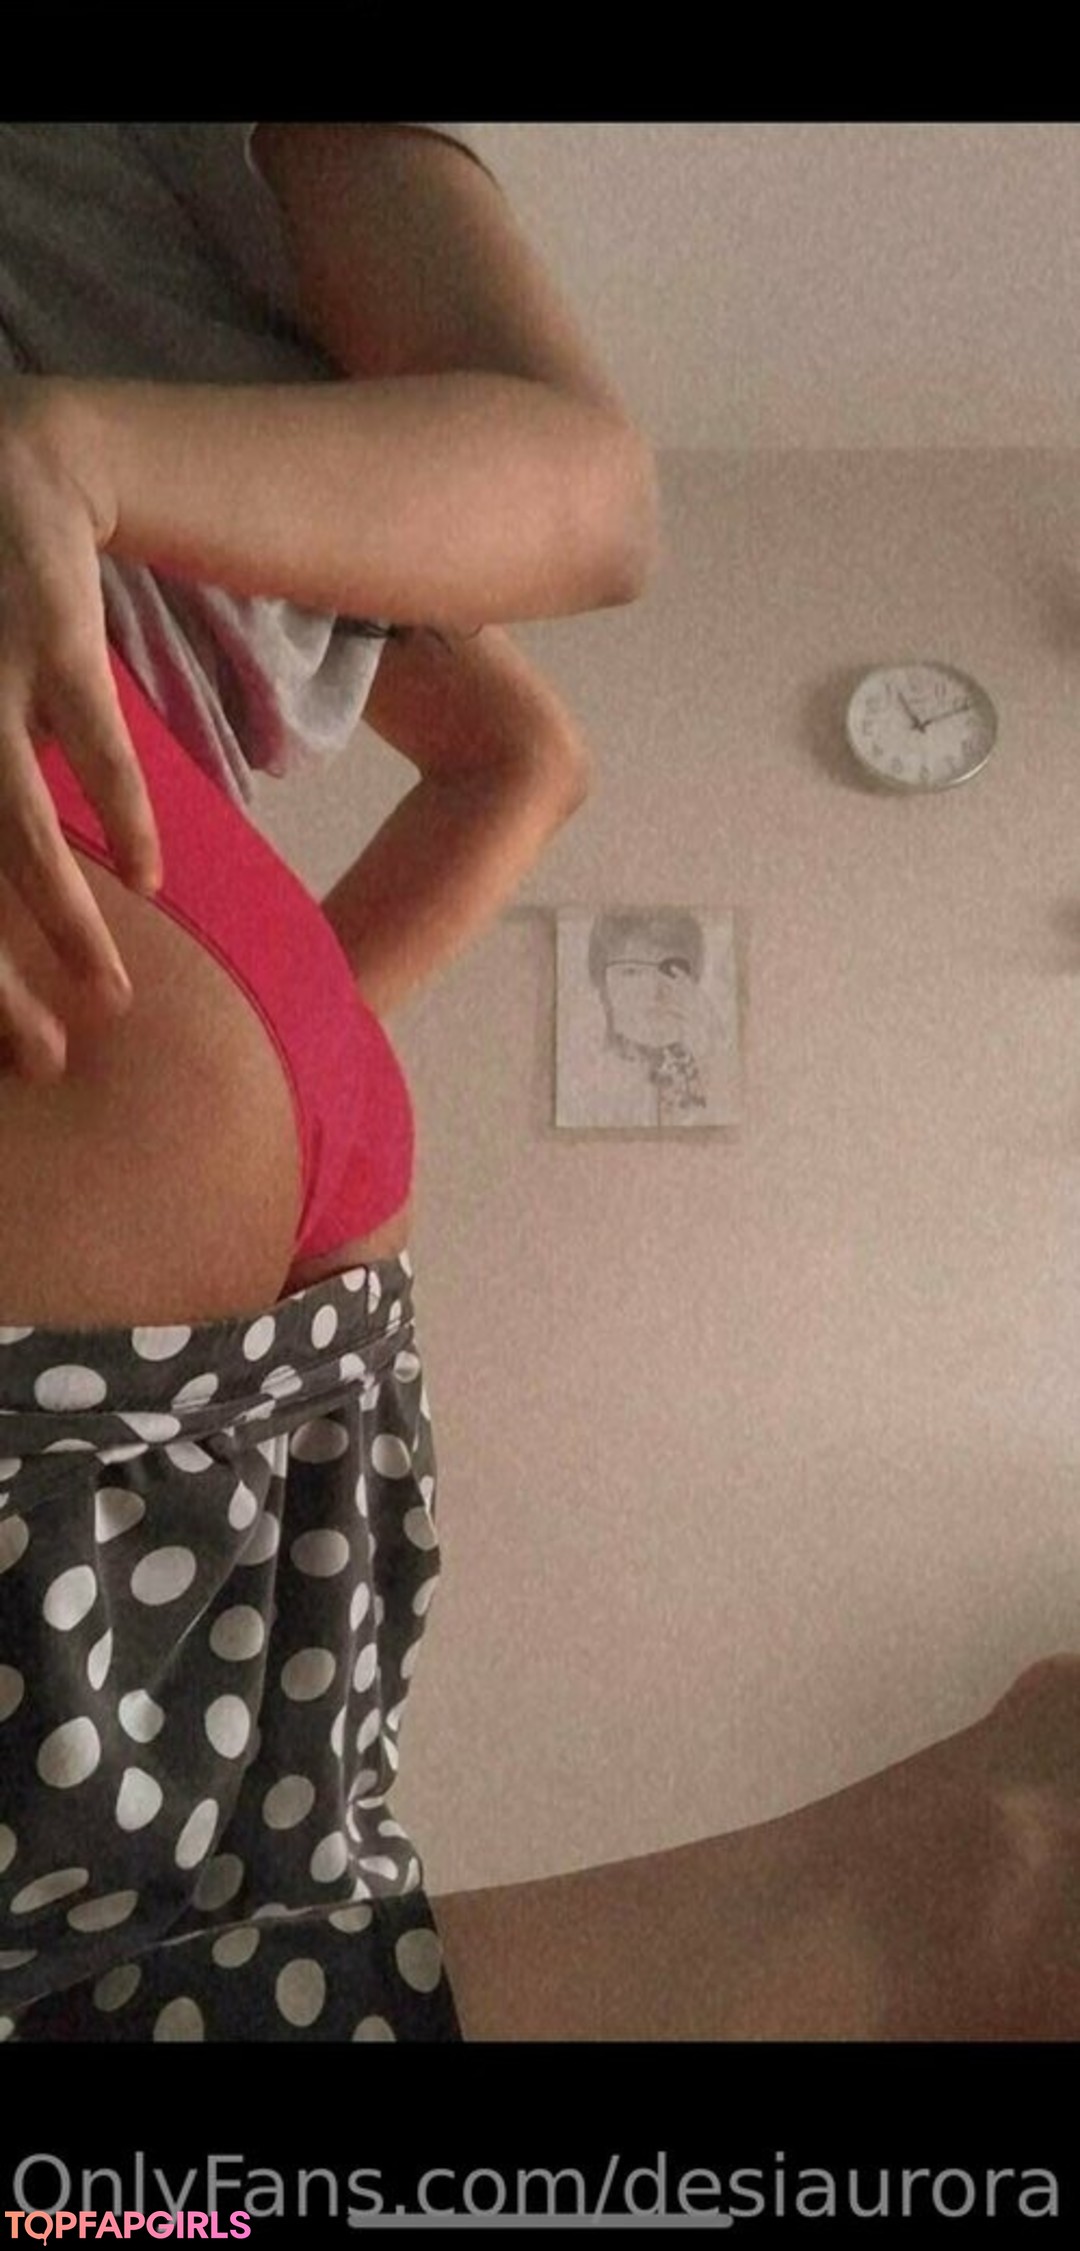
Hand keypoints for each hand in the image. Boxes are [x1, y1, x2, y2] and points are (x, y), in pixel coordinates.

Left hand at [0, 379, 161, 1079]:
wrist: (9, 453)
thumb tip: (17, 894)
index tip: (14, 1046)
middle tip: (47, 1055)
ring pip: (3, 819)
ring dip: (61, 915)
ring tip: (109, 989)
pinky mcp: (43, 622)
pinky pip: (82, 732)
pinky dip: (114, 805)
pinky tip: (147, 871)